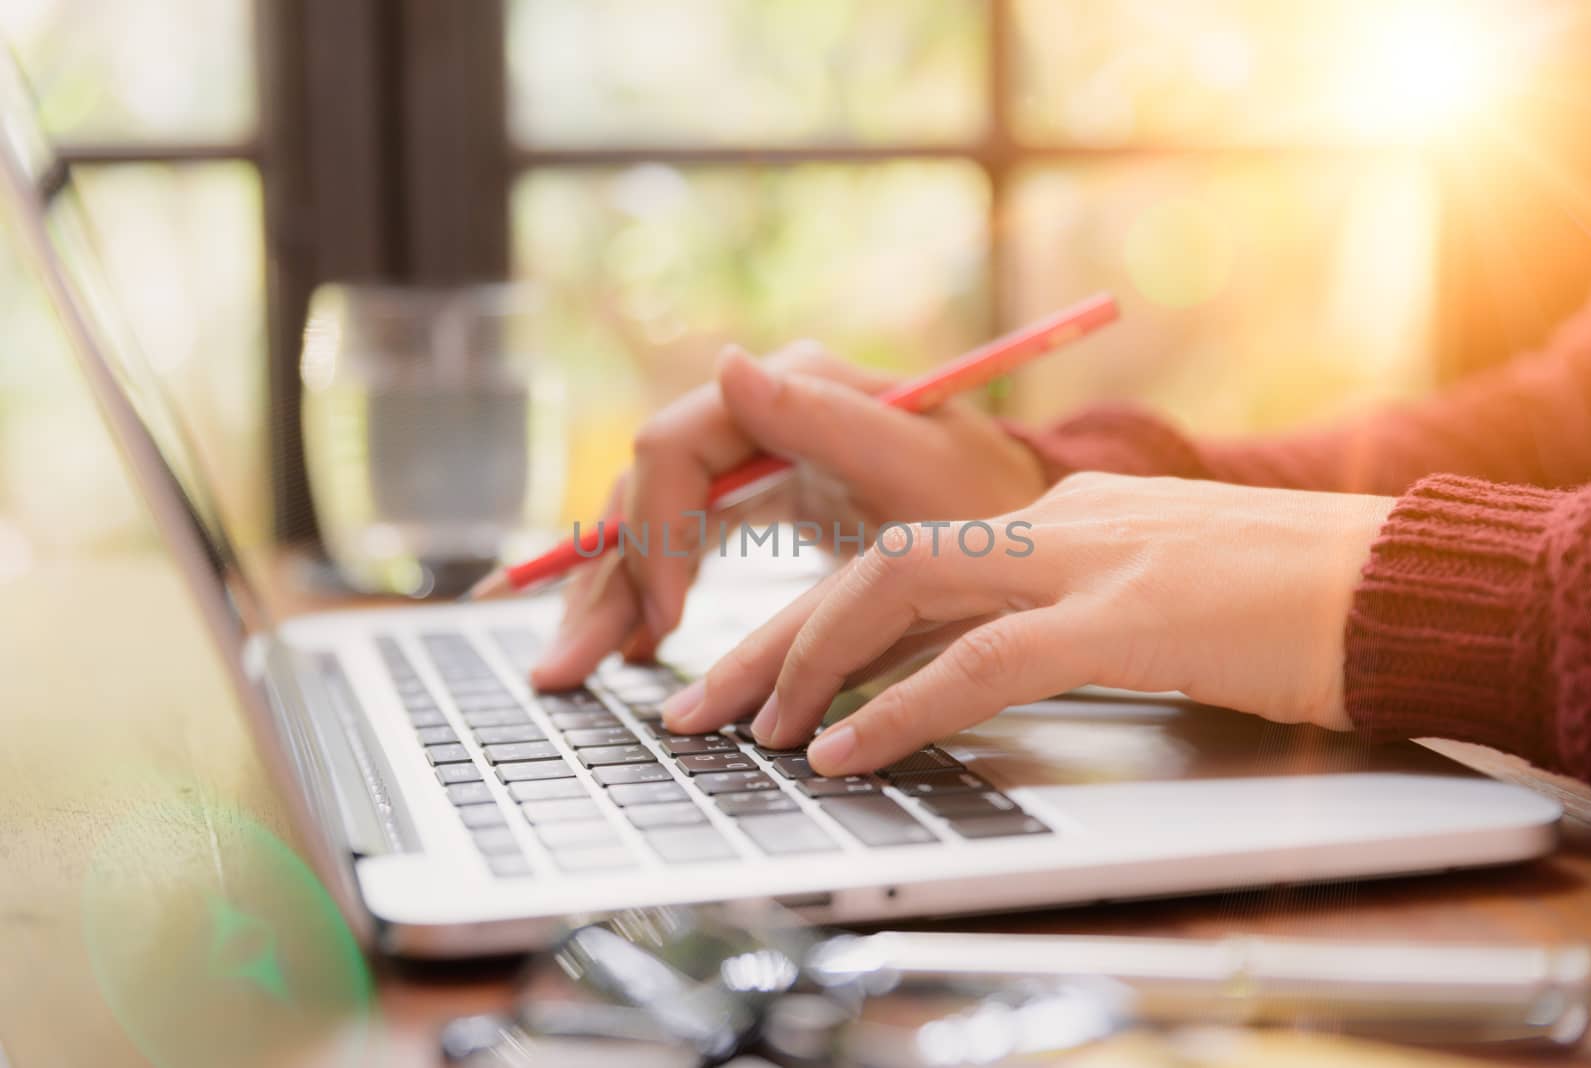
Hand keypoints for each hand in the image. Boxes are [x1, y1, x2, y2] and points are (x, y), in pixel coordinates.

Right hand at [531, 342, 1048, 689]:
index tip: (670, 619)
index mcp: (788, 390)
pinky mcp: (757, 496)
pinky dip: (648, 594)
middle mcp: (758, 413)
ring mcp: (753, 454)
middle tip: (567, 666)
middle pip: (646, 488)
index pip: (674, 448)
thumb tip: (728, 363)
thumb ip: (823, 418)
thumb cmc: (986, 495)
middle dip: (603, 578)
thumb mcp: (918, 463)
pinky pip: (680, 542)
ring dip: (607, 593)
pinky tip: (628, 643)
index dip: (657, 533)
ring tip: (571, 667)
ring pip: (650, 520)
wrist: (1024, 517)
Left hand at [661, 472, 1393, 775]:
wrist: (1401, 582)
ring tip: (750, 729)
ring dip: (811, 662)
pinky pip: (982, 662)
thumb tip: (993, 650)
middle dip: (776, 636)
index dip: (817, 613)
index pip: (905, 554)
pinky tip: (845, 752)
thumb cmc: (1291, 600)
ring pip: (904, 589)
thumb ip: (1073, 601)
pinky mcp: (1129, 615)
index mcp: (1060, 518)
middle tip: (702, 704)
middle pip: (876, 564)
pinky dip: (901, 707)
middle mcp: (1056, 524)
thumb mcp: (1158, 587)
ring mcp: (1090, 560)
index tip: (758, 669)